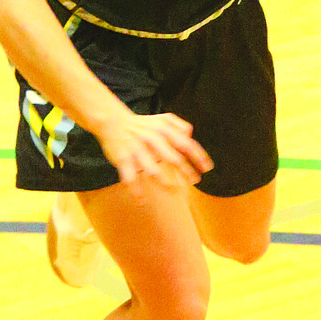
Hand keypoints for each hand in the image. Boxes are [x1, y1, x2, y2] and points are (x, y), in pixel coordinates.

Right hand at [95, 110, 214, 187]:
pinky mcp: (123, 159)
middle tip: (195, 181)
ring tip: (175, 191)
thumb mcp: (164, 118)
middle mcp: (152, 139)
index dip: (198, 157)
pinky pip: (130, 177)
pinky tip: (141, 200)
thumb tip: (191, 137)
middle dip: (187, 172)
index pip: (186, 144)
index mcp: (164, 130)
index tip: (207, 168)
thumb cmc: (144, 124)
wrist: (113, 121)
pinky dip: (135, 190)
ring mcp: (137, 150)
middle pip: (173, 159)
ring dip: (166, 183)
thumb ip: (181, 126)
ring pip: (153, 170)